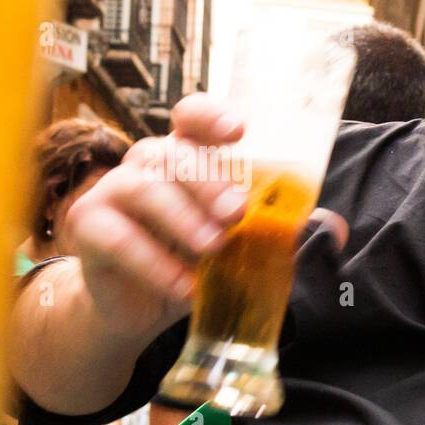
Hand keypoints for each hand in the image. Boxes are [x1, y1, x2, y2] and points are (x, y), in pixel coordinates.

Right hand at [63, 93, 347, 337]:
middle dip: (207, 180)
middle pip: (172, 153)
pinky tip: (181, 285)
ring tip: (211, 249)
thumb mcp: (238, 245)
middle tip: (236, 213)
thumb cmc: (189, 260)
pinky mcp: (88, 227)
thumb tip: (335, 229)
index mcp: (184, 155)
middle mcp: (146, 163)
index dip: (211, 116)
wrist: (137, 308)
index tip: (238, 131)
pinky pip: (117, 236)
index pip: (191, 116)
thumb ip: (279, 231)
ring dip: (181, 218)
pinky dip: (152, 262)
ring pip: (143, 188)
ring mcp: (112, 191)